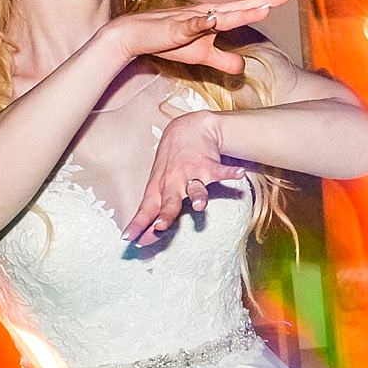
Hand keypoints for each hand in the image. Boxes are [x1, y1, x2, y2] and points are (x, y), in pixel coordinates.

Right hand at [101, 0, 301, 75]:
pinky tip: (214, 19)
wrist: (137, 36)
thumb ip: (225, 61)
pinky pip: (193, 24)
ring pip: (224, 14)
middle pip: (246, 4)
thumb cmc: (169, 41)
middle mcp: (211, 12)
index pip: (251, 6)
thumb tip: (243, 69)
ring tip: (267, 7)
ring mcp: (195, 18)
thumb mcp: (203, 56)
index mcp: (219, 17)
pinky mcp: (178, 27)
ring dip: (245, 11)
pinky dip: (203, 22)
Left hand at [122, 109, 244, 244]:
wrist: (186, 129)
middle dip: (166, 215)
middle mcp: (173, 182)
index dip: (138, 224)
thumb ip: (155, 211)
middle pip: (169, 202)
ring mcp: (190, 173)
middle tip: (161, 227)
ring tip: (200, 205)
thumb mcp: (158, 185)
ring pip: (194, 187)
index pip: (146, 210)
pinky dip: (230, 173)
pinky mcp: (208, 165)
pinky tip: (238, 174)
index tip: (129, 239)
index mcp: (159, 189)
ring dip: (198, 196)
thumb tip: (144, 237)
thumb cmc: (171, 163)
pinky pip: (220, 171)